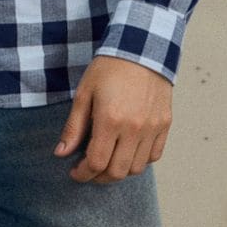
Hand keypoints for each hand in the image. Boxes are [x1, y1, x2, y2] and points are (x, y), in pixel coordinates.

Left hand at [53, 55, 172, 183]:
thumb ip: (74, 126)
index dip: (83, 173)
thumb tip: (61, 153)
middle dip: (99, 177)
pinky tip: (128, 151)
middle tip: (90, 170)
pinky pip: (154, 156)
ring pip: (137, 168)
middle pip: (117, 172)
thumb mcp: (84, 93)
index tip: (75, 172)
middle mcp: (134, 128)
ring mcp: (152, 128)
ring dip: (120, 171)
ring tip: (108, 161)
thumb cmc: (109, 68)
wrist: (140, 48)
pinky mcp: (164, 124)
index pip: (96, 163)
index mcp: (110, 120)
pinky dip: (140, 160)